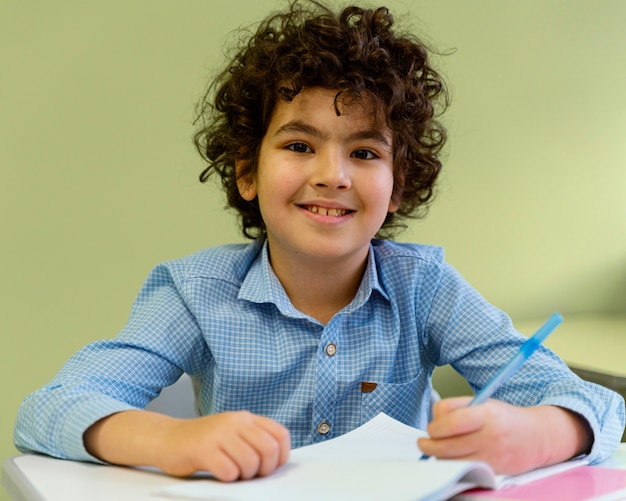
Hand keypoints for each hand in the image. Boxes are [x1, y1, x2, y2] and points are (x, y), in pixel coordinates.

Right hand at [85, 410, 290, 480]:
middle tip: (251, 475)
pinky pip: (229, 471)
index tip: (271, 467)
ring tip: (233, 474)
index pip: (280, 434)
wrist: (167, 438)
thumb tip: (277, 462)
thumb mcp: (232, 433)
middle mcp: (235, 422)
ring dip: (245, 476)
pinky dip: (228, 478)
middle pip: (269, 450)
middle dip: (265, 469)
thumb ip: (252, 440)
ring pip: (250, 462)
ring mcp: (219, 434)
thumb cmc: (203, 442)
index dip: (281, 456)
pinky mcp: (203, 449)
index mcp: (245, 418)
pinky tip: (219, 473)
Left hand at [417, 397, 591, 474]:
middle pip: (447, 446)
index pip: (451, 422)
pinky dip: (454, 466)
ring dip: (439, 457)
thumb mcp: (483, 403)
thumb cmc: (505, 418)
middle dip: (429, 446)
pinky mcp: (493, 471)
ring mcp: (492, 456)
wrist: (537, 437)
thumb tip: (433, 420)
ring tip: (437, 449)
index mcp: (486, 414)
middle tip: (423, 443)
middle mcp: (490, 436)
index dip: (434, 427)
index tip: (430, 429)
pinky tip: (452, 458)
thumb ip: (456, 408)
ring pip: (452, 462)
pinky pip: (464, 471)